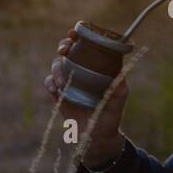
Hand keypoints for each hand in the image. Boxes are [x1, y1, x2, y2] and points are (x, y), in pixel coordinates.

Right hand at [43, 27, 129, 165]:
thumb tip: (122, 76)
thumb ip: (119, 91)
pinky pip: (50, 83)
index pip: (87, 46)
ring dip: (57, 68)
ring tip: (62, 82)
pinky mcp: (59, 94)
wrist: (97, 139)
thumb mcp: (117, 104)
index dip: (80, 36)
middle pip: (68, 50)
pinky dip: (50, 83)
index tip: (75, 33)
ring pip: (57, 65)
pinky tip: (56, 89)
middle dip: (63, 45)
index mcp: (95, 68)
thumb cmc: (110, 118)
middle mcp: (81, 72)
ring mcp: (69, 82)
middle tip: (64, 50)